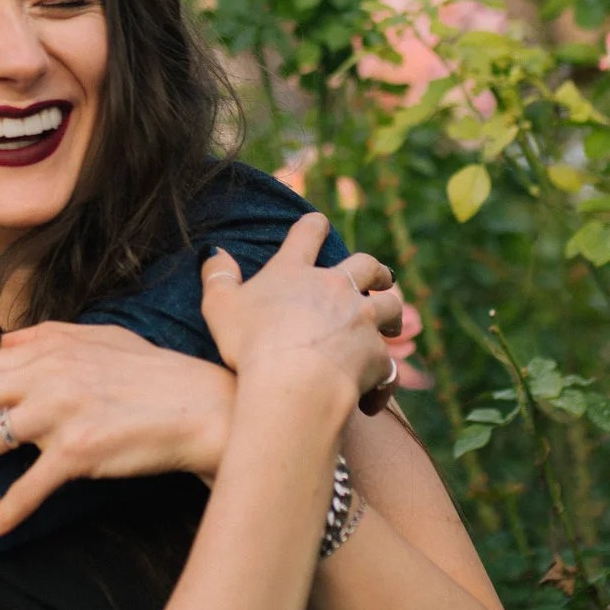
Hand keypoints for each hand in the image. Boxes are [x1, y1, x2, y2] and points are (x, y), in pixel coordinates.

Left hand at [0, 322, 236, 540]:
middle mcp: (46, 376)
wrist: (207, 407)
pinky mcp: (80, 452)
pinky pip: (30, 488)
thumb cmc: (156, 375)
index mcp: (46, 349)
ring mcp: (60, 414)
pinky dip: (4, 513)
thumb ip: (49, 333)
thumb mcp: (102, 337)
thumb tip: (5, 337)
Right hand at [202, 214, 397, 400]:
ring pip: (390, 306)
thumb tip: (215, 252)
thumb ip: (217, 276)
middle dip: (375, 270)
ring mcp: (361, 319)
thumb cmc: (252, 344)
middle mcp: (335, 288)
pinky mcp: (377, 355)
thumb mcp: (220, 307)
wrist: (295, 383)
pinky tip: (375, 386)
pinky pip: (387, 363)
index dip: (314, 225)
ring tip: (393, 324)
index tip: (319, 223)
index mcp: (296, 272)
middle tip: (381, 277)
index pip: (307, 234)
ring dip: (392, 312)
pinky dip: (382, 373)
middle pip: (366, 266)